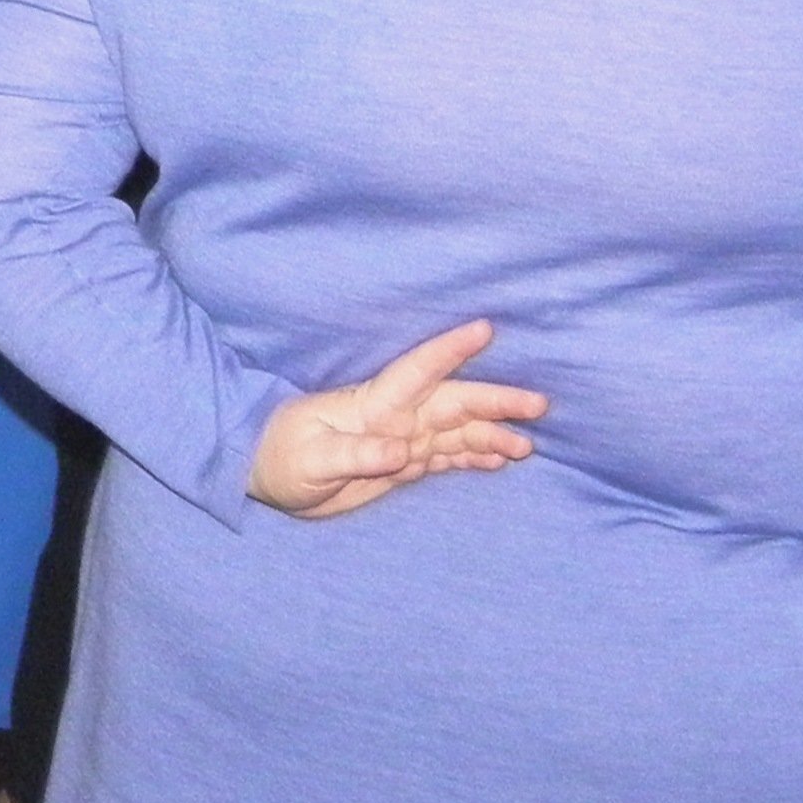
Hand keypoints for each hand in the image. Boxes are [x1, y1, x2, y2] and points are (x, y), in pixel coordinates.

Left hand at [247, 319, 547, 521]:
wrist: (264, 473)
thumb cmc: (280, 458)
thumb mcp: (311, 461)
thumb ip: (354, 455)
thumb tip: (399, 451)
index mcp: (372, 407)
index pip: (418, 372)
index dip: (450, 349)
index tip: (485, 329)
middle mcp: (394, 418)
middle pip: (453, 402)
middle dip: (495, 401)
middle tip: (538, 403)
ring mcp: (401, 439)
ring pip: (456, 432)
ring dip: (492, 436)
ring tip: (526, 446)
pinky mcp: (401, 464)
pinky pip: (445, 456)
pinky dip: (474, 457)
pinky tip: (500, 459)